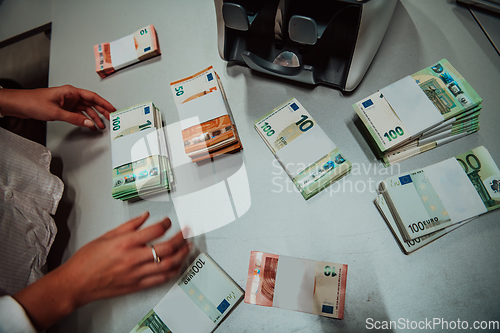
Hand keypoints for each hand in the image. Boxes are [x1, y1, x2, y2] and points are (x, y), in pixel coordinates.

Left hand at [0, 85, 115, 128]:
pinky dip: (84, 119)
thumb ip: (74, 119)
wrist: (19, 105)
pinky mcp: (63, 108)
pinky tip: (88, 124)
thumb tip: (88, 123)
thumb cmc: (33, 102)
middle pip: (91, 103)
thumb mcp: (56, 112)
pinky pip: (78, 114)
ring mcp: (67, 102)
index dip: (104, 103)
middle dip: (101, 111)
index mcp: (70, 91)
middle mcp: (70, 96)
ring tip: (100, 126)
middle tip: (110, 119)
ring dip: (93, 117)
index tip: (112, 109)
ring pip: (85, 110)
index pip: (92, 97)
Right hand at [14, 212, 189, 330]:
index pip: (155, 230)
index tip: (168, 221)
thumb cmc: (86, 261)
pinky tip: (177, 265)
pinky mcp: (137, 285)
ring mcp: (136, 273)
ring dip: (182, 255)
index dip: (166, 223)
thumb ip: (129, 226)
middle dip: (181, 238)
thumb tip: (144, 216)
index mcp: (125, 243)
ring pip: (168, 264)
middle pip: (167, 247)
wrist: (76, 284)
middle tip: (186, 232)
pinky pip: (161, 279)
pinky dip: (172, 271)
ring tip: (187, 247)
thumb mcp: (106, 236)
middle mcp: (133, 258)